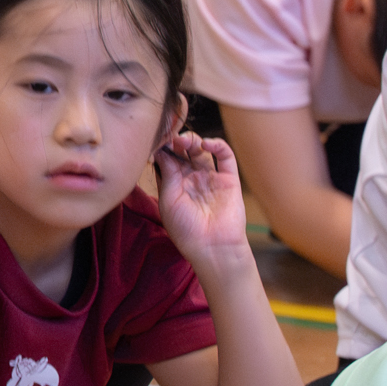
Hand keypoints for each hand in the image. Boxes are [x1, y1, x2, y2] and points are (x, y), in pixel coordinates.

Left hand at [155, 131, 253, 274]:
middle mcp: (192, 179)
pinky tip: (206, 145)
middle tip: (172, 138)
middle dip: (177, 141)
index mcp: (174, 185)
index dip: (163, 147)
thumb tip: (161, 149)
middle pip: (183, 151)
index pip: (167, 158)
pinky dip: (217, 145)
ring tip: (186, 141)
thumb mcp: (169, 201)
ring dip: (193, 140)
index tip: (157, 139)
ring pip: (202, 150)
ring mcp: (210, 177)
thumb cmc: (186, 229)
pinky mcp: (229, 179)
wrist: (213, 247)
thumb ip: (167, 173)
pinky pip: (225, 156)